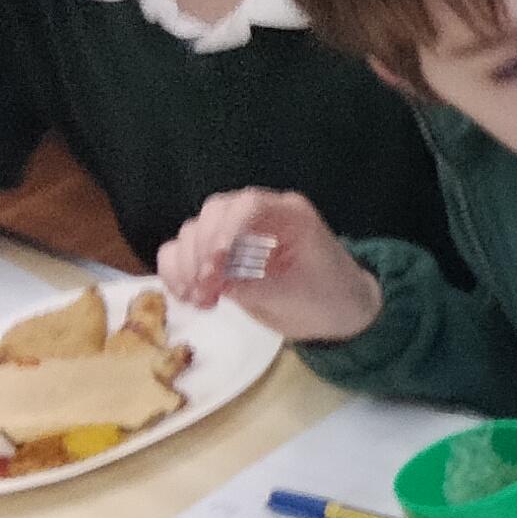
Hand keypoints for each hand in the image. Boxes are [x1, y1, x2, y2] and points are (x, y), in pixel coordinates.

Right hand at [159, 190, 382, 344]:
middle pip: (214, 213)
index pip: (249, 205)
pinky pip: (185, 251)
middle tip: (204, 289)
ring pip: (194, 231)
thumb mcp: (296, 296)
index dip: (226, 230)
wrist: (340, 312)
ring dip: (186, 265)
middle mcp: (259, 216)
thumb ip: (253, 285)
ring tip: (200, 301)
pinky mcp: (220, 256)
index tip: (215, 265)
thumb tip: (210, 280)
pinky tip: (186, 297)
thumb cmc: (328, 298)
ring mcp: (236, 233)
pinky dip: (176, 271)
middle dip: (201, 251)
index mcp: (288, 214)